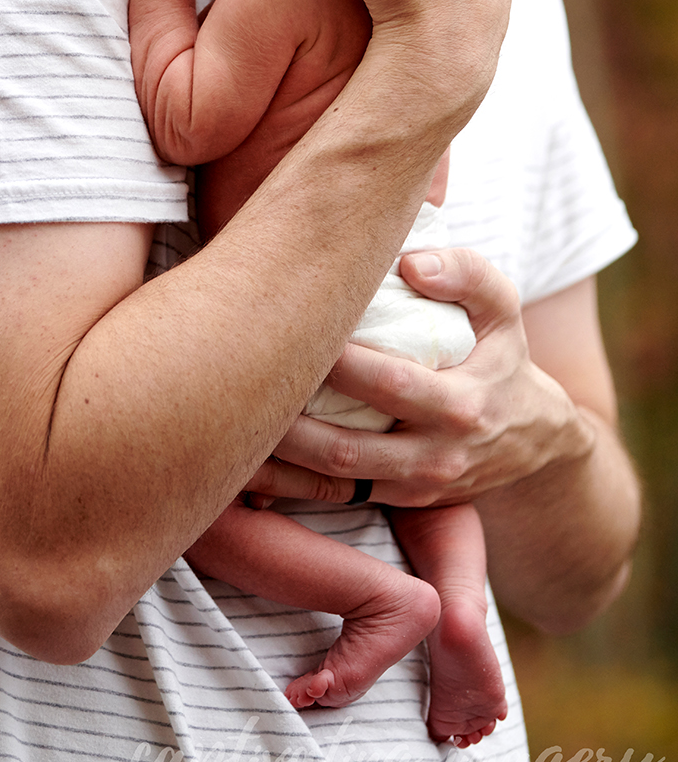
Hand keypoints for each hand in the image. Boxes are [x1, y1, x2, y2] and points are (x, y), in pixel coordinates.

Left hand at [244, 247, 591, 507]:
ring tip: (228, 419)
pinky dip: (285, 483)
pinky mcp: (395, 499)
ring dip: (277, 456)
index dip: (337, 361)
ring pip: (331, 478)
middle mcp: (436, 455)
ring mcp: (413, 486)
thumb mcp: (503, 307)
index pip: (389, 384)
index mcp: (463, 405)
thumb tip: (409, 262)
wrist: (533, 436)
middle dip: (289, 417)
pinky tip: (241, 460)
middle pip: (346, 444)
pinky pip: (333, 496)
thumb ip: (466, 274)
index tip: (292, 326)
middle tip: (241, 376)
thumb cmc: (502, 353)